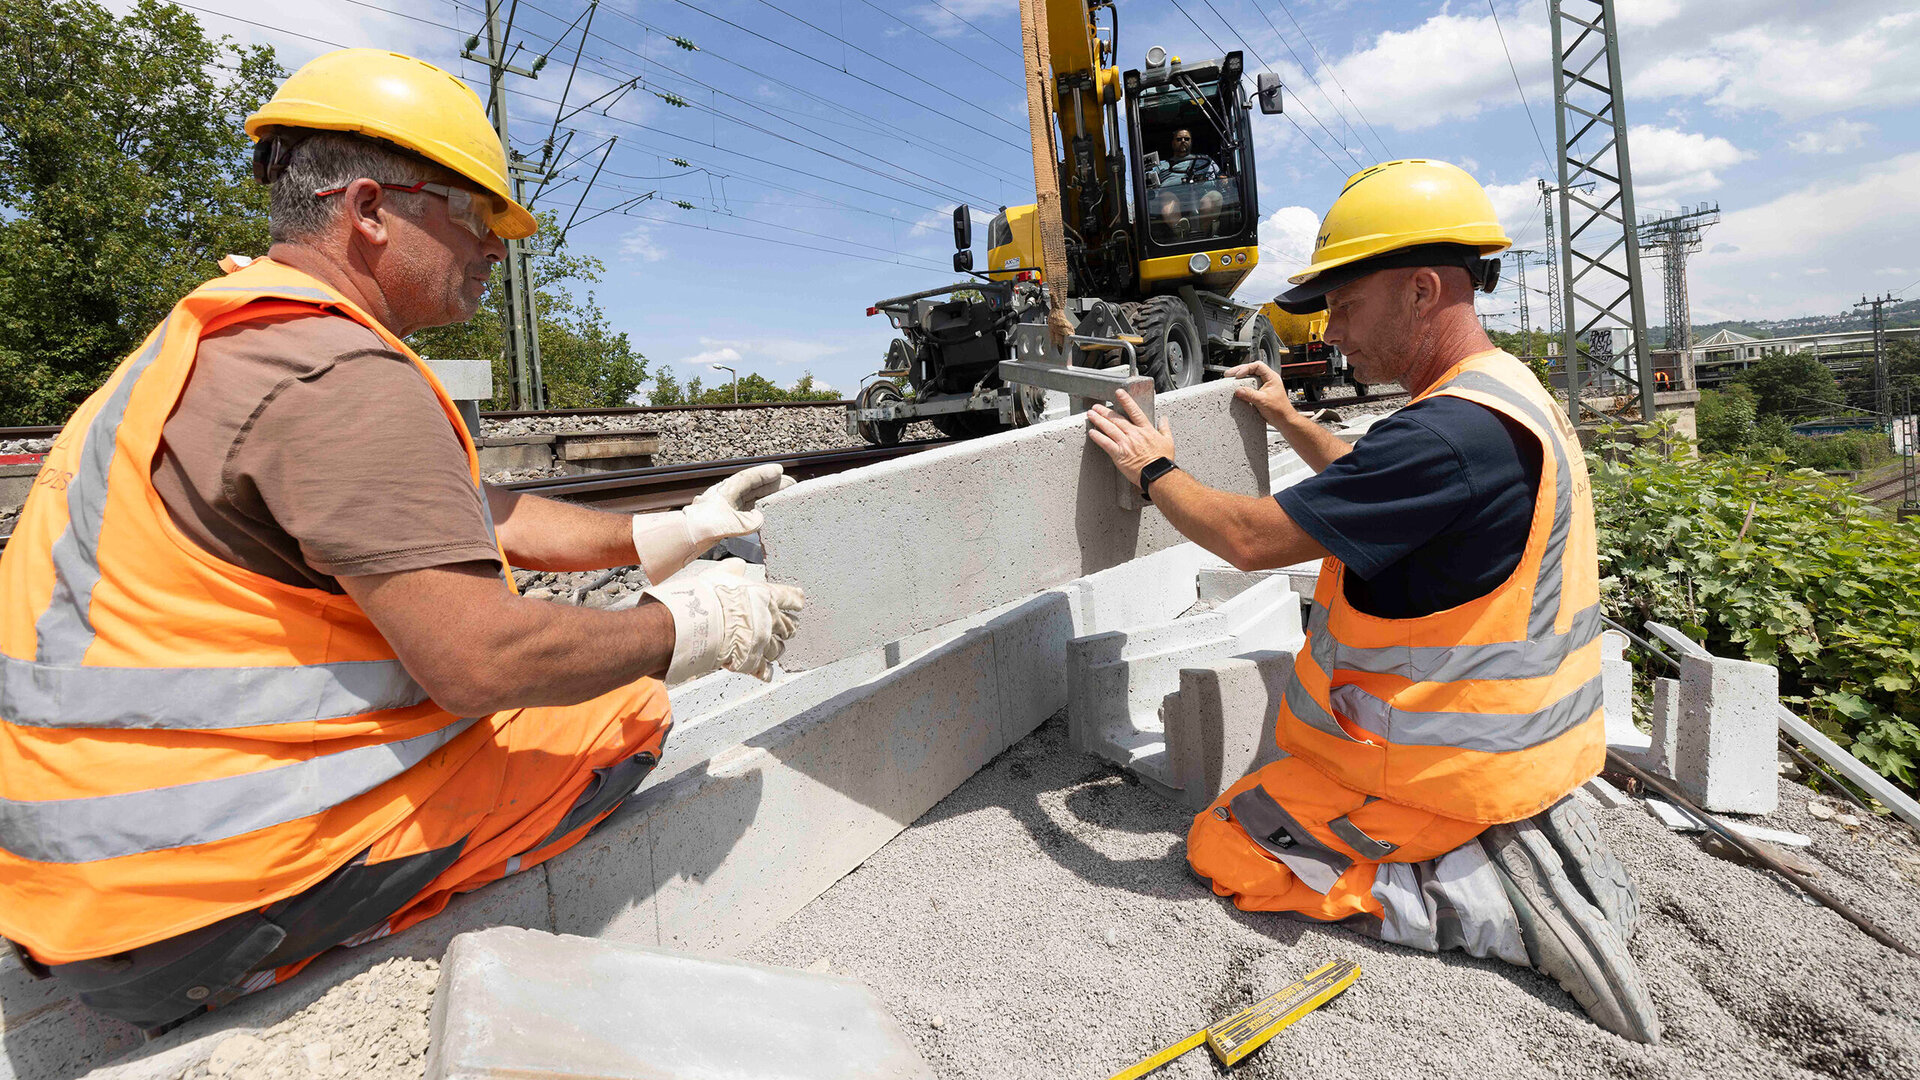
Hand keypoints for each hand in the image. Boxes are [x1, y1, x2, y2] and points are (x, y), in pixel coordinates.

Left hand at [632, 464, 793, 581]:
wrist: (681, 539)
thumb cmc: (698, 528)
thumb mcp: (726, 524)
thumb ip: (746, 521)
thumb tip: (760, 518)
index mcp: (725, 491)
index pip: (748, 478)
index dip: (764, 474)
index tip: (780, 470)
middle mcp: (726, 497)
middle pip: (752, 487)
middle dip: (771, 484)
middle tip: (790, 484)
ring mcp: (726, 509)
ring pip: (751, 499)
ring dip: (767, 497)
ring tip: (784, 497)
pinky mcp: (725, 521)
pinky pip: (747, 512)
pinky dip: (759, 511)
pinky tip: (768, 515)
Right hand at [642, 559, 804, 683]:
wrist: (701, 623)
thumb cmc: (710, 596)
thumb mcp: (721, 574)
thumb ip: (733, 570)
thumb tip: (738, 566)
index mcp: (766, 597)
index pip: (790, 598)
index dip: (795, 601)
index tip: (799, 604)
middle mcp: (770, 620)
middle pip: (789, 626)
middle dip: (787, 627)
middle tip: (787, 628)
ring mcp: (764, 642)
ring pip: (778, 649)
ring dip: (776, 649)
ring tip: (773, 649)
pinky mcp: (753, 661)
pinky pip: (764, 670)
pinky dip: (765, 672)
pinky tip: (767, 674)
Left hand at [1086, 388, 1175, 486]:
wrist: (1158, 475)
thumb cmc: (1163, 461)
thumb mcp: (1168, 441)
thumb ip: (1165, 428)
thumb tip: (1164, 419)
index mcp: (1146, 430)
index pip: (1134, 411)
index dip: (1126, 400)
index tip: (1119, 393)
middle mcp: (1135, 434)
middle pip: (1117, 419)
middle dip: (1105, 411)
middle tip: (1097, 406)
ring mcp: (1126, 444)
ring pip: (1110, 428)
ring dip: (1099, 420)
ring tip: (1091, 414)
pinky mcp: (1119, 454)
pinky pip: (1106, 443)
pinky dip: (1098, 437)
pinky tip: (1091, 432)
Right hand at [1222, 360, 1297, 426]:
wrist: (1284, 420)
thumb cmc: (1280, 410)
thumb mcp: (1262, 401)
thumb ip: (1250, 394)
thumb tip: (1238, 390)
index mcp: (1272, 377)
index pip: (1257, 366)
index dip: (1246, 368)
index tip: (1238, 375)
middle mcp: (1268, 380)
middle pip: (1252, 369)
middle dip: (1240, 371)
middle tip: (1230, 374)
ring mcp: (1264, 386)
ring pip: (1251, 377)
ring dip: (1241, 378)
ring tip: (1231, 379)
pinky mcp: (1261, 393)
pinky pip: (1250, 386)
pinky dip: (1243, 386)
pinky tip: (1238, 388)